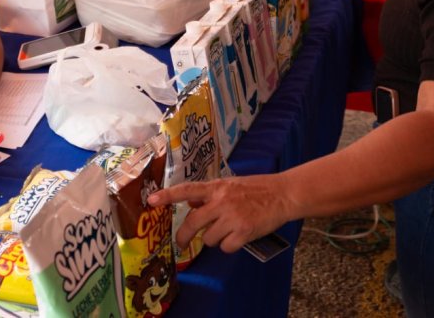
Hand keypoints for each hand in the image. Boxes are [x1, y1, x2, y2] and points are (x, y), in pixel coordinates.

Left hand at [148, 174, 292, 252]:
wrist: (282, 194)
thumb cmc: (256, 188)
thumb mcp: (230, 185)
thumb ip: (210, 194)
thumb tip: (190, 203)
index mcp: (217, 187)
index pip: (187, 190)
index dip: (167, 196)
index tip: (150, 200)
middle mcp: (222, 201)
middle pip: (192, 223)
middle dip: (183, 237)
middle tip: (181, 244)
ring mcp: (232, 217)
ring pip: (208, 238)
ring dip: (214, 239)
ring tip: (227, 231)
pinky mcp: (244, 231)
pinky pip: (225, 247)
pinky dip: (229, 246)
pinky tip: (239, 237)